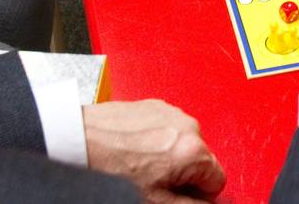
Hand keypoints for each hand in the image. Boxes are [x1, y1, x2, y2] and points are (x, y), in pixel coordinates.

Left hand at [83, 100, 225, 202]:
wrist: (81, 141)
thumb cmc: (111, 169)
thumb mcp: (155, 201)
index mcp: (193, 149)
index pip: (218, 178)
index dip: (200, 193)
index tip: (182, 196)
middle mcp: (187, 124)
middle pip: (201, 157)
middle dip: (184, 172)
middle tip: (157, 182)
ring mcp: (171, 111)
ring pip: (185, 141)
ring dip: (171, 155)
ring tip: (142, 164)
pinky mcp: (155, 104)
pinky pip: (169, 127)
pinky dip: (159, 139)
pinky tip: (136, 149)